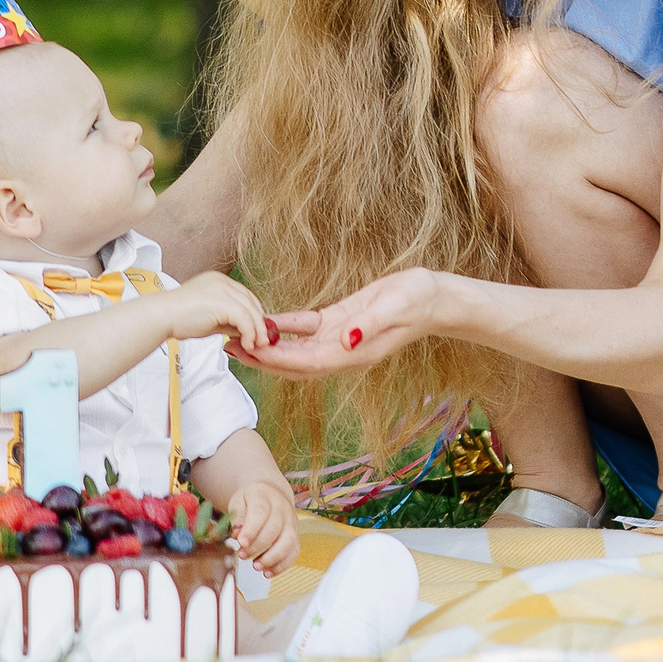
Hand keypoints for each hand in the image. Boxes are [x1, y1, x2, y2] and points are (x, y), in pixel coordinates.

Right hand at [167, 271, 279, 352]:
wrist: (162, 317)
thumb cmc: (178, 318)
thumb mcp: (209, 317)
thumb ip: (227, 320)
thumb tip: (245, 331)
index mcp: (217, 280)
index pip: (245, 296)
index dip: (254, 313)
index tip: (257, 330)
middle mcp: (222, 281)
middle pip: (251, 301)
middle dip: (259, 323)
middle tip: (262, 340)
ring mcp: (222, 289)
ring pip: (251, 310)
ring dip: (257, 331)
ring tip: (256, 345)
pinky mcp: (222, 302)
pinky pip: (245, 319)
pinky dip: (249, 333)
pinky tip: (247, 344)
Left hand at [226, 477, 300, 576]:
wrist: (272, 494)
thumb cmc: (253, 500)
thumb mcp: (239, 501)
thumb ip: (237, 517)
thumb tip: (237, 534)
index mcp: (264, 496)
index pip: (260, 513)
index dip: (251, 530)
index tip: (241, 542)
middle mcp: (282, 509)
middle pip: (274, 529)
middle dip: (257, 546)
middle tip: (242, 555)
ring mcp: (291, 523)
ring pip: (288, 542)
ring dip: (272, 558)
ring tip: (256, 566)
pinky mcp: (296, 536)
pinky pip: (293, 553)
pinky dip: (282, 565)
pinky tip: (268, 572)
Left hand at [228, 269, 446, 380]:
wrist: (434, 298)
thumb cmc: (417, 301)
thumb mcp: (395, 308)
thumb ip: (370, 326)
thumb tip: (346, 342)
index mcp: (353, 353)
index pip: (307, 362)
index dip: (277, 360)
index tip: (251, 352)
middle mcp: (342, 352)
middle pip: (294, 363)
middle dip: (262, 359)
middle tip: (228, 348)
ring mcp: (339, 339)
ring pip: (295, 349)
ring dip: (266, 346)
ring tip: (235, 337)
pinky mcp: (339, 322)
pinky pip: (305, 329)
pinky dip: (284, 327)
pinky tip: (263, 320)